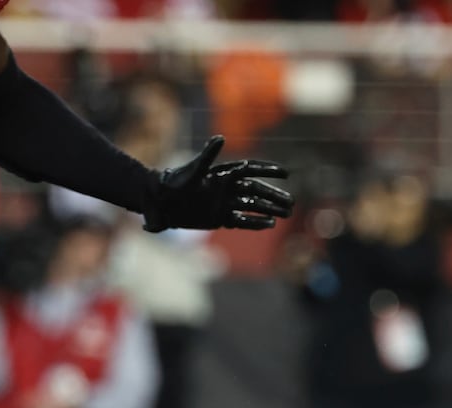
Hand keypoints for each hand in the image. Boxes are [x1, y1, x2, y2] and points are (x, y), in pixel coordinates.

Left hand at [143, 135, 293, 233]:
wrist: (160, 202)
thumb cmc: (174, 184)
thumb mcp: (192, 170)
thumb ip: (207, 156)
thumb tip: (221, 138)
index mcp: (223, 174)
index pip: (251, 171)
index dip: (269, 171)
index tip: (286, 174)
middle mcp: (226, 188)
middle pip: (256, 191)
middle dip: (274, 196)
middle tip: (291, 203)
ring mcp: (223, 203)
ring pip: (252, 207)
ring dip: (269, 210)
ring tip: (286, 214)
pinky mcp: (218, 218)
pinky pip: (241, 221)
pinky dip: (254, 223)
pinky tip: (270, 224)